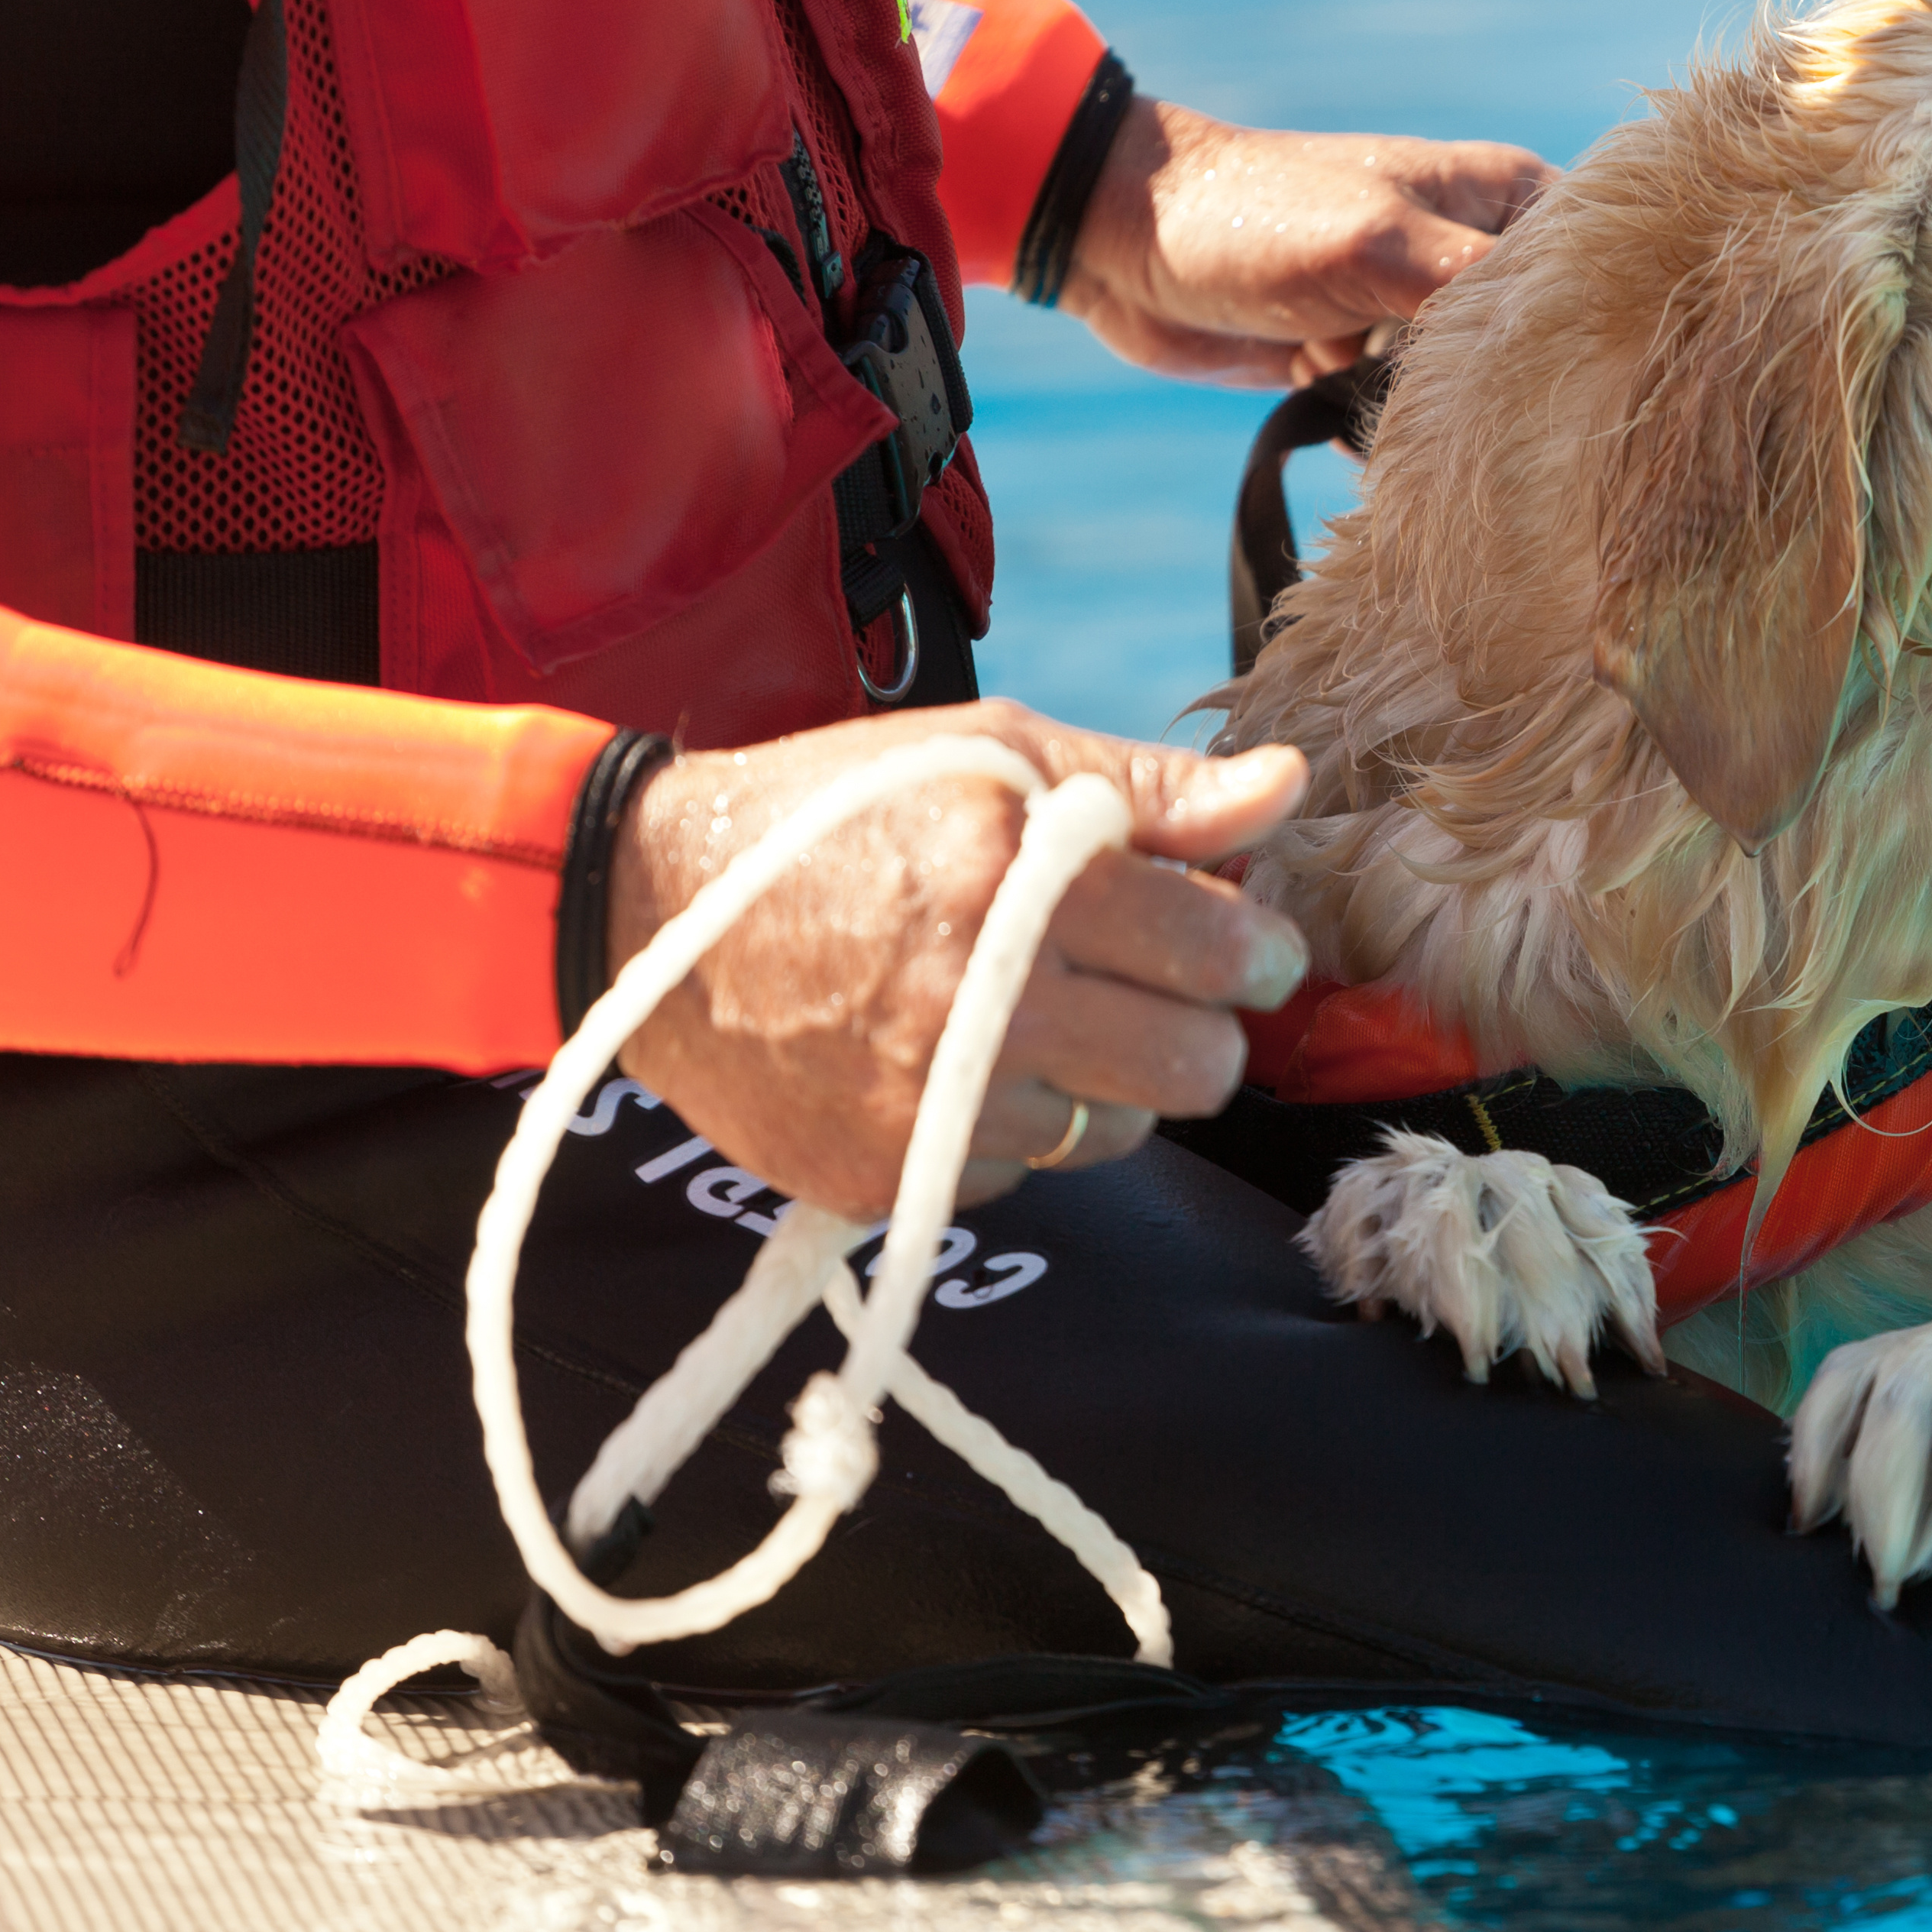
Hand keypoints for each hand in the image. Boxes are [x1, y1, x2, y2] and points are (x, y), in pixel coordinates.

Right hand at [605, 702, 1313, 1221]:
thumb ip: (1151, 788)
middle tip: (1164, 993)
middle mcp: (978, 1000)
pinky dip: (1013, 1126)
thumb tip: (1284, 788)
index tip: (1245, 941)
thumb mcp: (994, 756)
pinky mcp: (884, 1175)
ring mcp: (928, 1103)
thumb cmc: (839, 813)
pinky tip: (959, 1061)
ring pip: (1117, 1133)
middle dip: (1202, 1032)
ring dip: (1109, 1084)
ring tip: (1040, 1016)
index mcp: (1018, 878)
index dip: (1256, 949)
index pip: (1217, 951)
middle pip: (1194, 1069)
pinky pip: (1019, 1172)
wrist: (647, 908)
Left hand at [1051, 98, 1551, 385]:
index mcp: (1505, 196)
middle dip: (1501, 388)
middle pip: (1535, 343)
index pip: (1597, 268)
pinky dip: (1378, 431)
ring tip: (1376, 400)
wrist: (1122, 243)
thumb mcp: (1381, 246)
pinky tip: (1343, 416)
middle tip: (1455, 409)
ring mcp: (1417, 310)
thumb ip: (1479, 294)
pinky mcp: (1364, 359)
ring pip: (1469, 391)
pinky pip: (1405, 416)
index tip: (1583, 387)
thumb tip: (1567, 357)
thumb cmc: (1256, 218)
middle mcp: (1473, 251)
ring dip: (1430, 415)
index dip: (1599, 328)